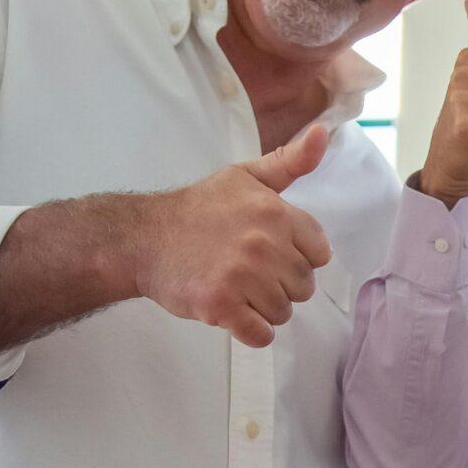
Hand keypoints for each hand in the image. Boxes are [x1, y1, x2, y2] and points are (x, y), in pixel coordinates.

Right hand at [129, 125, 333, 347]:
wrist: (142, 238)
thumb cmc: (200, 208)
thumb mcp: (246, 176)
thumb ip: (290, 161)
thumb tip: (325, 132)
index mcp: (276, 213)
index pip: (319, 253)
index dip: (297, 256)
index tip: (272, 251)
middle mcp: (263, 244)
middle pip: (303, 286)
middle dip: (280, 284)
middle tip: (248, 271)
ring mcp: (242, 276)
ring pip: (283, 312)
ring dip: (263, 308)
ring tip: (236, 287)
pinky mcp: (221, 305)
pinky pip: (260, 334)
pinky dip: (250, 331)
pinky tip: (232, 311)